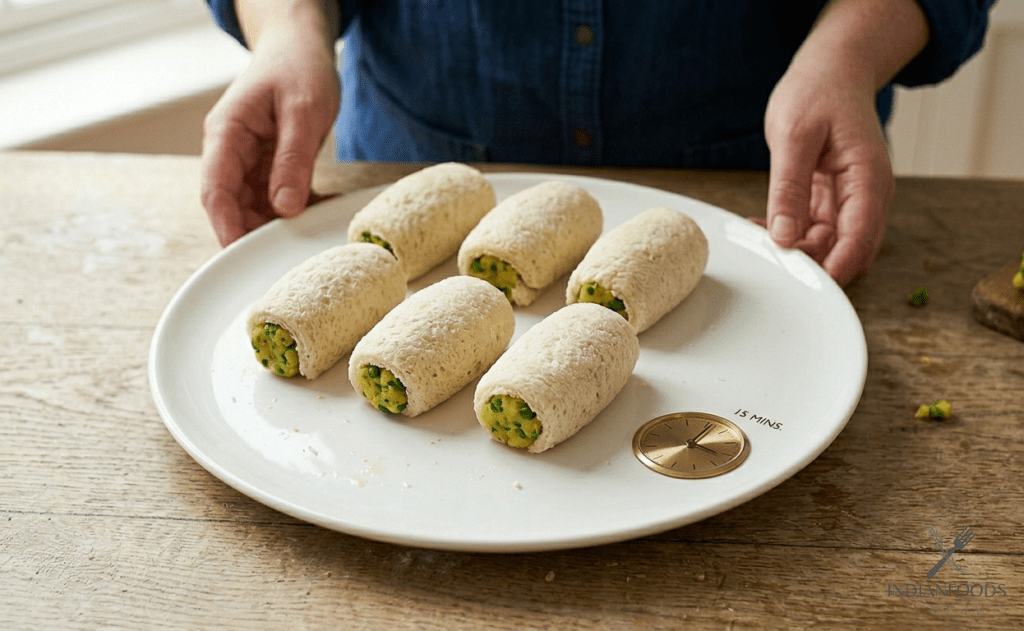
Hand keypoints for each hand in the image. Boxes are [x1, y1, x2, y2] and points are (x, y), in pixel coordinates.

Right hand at [200, 22, 339, 245]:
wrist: (301, 48)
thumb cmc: (299, 68)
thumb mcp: (304, 110)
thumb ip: (293, 159)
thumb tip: (284, 207)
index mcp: (227, 133)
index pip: (215, 189)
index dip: (226, 225)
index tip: (242, 254)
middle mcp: (231, 151)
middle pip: (232, 205)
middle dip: (254, 232)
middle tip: (284, 255)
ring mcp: (250, 161)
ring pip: (255, 207)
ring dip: (277, 224)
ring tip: (306, 237)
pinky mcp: (269, 166)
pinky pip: (277, 198)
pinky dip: (295, 209)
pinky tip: (317, 214)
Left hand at [760, 61, 893, 286]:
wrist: (830, 71)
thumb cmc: (818, 92)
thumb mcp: (794, 136)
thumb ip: (789, 188)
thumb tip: (784, 235)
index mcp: (869, 179)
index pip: (860, 238)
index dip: (835, 267)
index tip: (805, 283)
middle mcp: (866, 195)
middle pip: (847, 250)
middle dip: (812, 261)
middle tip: (768, 255)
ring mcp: (850, 199)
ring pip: (828, 244)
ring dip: (796, 248)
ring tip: (757, 234)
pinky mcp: (831, 199)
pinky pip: (812, 229)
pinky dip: (789, 233)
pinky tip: (761, 225)